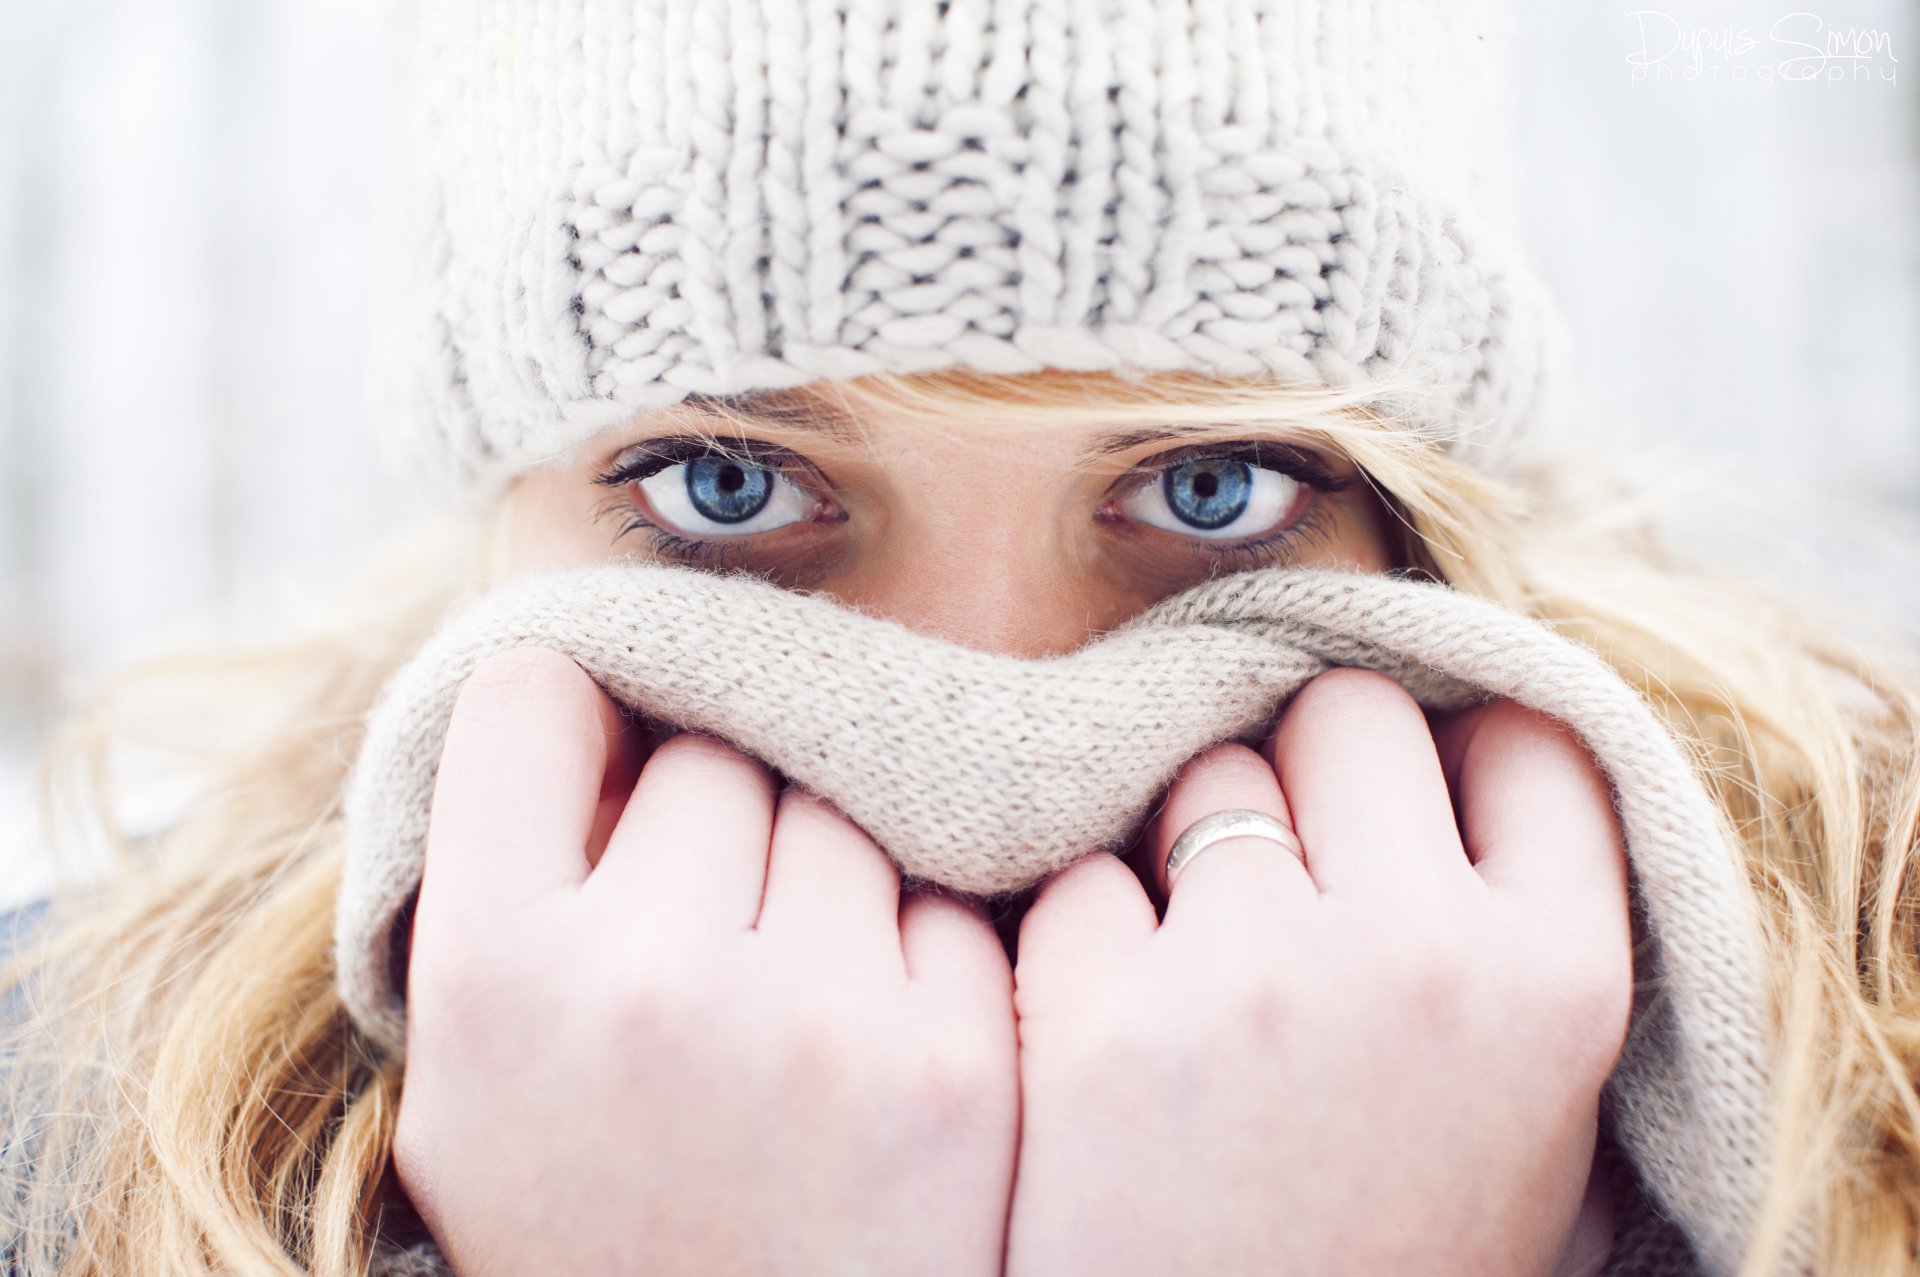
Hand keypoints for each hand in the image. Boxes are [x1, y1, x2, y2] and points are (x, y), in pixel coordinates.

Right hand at [392, 648, 1018, 1276]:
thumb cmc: (602, 1241)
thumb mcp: (482, 1095)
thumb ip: (511, 904)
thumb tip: (594, 706)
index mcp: (494, 978)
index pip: (528, 701)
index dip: (566, 711)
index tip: (594, 742)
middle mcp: (649, 979)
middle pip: (709, 752)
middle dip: (712, 823)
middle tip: (710, 929)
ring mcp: (818, 1017)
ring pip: (838, 804)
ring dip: (819, 870)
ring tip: (791, 999)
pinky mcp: (959, 1057)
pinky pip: (941, 895)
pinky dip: (915, 945)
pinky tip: (873, 1047)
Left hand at [1004, 668, 1632, 1276]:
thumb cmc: (1386, 1264)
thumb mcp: (1531, 1125)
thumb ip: (1523, 944)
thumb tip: (1469, 765)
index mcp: (1558, 982)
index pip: (1529, 737)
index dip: (1462, 753)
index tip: (1421, 790)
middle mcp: (1418, 952)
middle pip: (1349, 715)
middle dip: (1316, 771)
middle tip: (1295, 868)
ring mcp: (1250, 971)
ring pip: (1207, 772)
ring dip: (1196, 843)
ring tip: (1202, 970)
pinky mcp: (1099, 1008)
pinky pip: (1087, 872)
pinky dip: (1090, 930)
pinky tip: (1108, 1029)